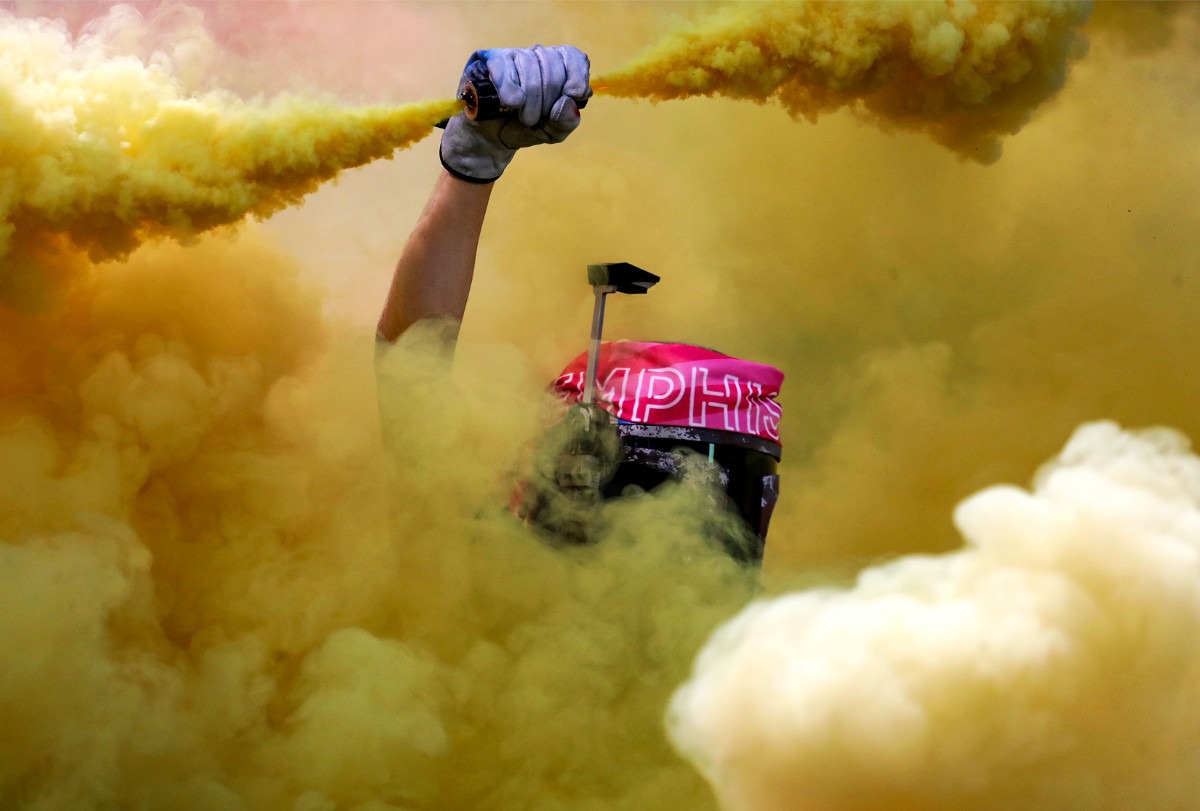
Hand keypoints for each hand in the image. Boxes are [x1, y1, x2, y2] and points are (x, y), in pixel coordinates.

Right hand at [440, 45, 591, 183]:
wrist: (491, 138)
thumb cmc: (524, 129)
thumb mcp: (552, 132)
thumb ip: (567, 121)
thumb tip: (568, 101)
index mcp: (558, 68)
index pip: (573, 56)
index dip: (576, 75)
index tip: (573, 95)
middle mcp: (537, 56)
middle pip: (553, 65)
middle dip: (548, 100)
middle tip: (537, 119)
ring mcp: (514, 55)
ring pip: (530, 68)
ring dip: (530, 103)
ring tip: (524, 118)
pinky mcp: (491, 60)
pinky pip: (505, 69)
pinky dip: (510, 91)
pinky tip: (510, 104)